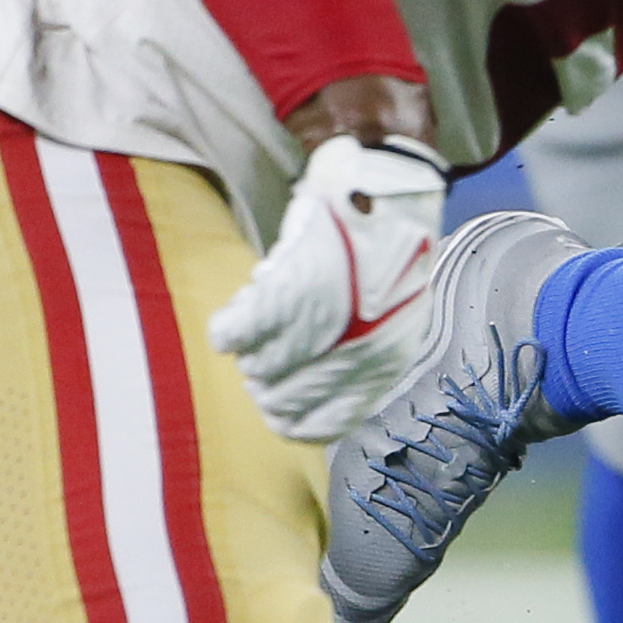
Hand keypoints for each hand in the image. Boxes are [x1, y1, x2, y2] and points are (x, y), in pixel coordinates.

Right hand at [207, 130, 456, 438]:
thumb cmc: (391, 252)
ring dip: (251, 350)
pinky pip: (235, 335)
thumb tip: (310, 381)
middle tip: (265, 350)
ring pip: (257, 369)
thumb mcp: (393, 320)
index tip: (278, 396)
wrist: (390, 196)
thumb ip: (358, 360)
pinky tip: (234, 320)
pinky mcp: (288, 297)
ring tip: (260, 319)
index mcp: (380, 367)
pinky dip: (228, 329)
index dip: (289, 415)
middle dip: (266, 379)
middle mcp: (351, 360)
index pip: (317, 426)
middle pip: (279, 401)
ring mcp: (318, 329)